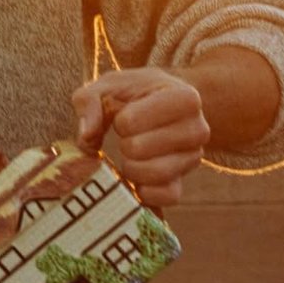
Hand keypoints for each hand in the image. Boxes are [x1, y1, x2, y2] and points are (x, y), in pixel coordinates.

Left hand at [71, 67, 210, 206]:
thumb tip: (86, 136)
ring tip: (130, 155)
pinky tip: (135, 178)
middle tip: (128, 136)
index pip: (132, 121)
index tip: (126, 114)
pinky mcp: (183, 182)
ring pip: (155, 174)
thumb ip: (89, 102)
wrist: (163, 102)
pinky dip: (144, 192)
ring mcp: (193, 158)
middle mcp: (197, 128)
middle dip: (124, 144)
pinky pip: (167, 197)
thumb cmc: (134, 93)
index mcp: (183, 97)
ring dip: (130, 167)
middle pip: (140, 149)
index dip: (120, 121)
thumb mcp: (109, 85)